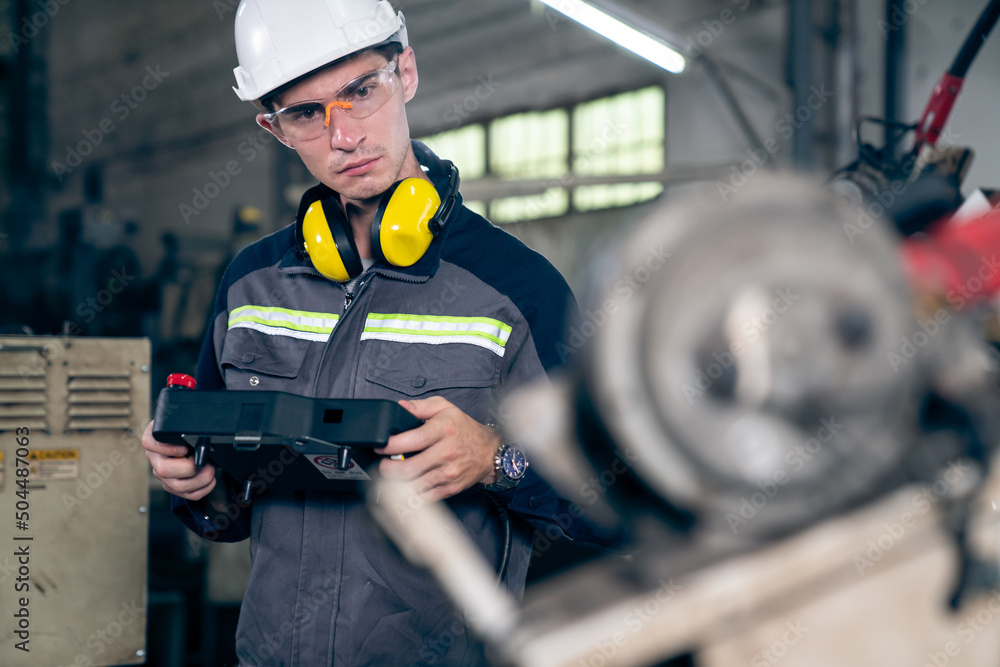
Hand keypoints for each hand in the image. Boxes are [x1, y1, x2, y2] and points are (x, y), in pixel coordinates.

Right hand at [141, 420, 216, 500]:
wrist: (191, 440)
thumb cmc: (186, 430)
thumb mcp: (183, 421)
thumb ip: (186, 421)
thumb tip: (200, 426)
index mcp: (154, 438)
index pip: (149, 442)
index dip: (166, 448)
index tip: (184, 447)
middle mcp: (155, 457)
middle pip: (163, 470)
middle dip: (189, 468)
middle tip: (205, 462)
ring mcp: (163, 474)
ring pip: (176, 485)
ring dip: (199, 480)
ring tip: (210, 471)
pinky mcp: (173, 485)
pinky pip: (186, 494)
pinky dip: (203, 489)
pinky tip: (210, 481)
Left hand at [375, 397, 500, 501]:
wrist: (489, 451)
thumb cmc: (464, 429)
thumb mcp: (445, 408)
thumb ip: (420, 406)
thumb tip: (400, 407)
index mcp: (444, 430)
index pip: (414, 439)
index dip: (392, 445)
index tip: (381, 446)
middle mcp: (447, 452)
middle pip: (409, 468)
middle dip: (388, 468)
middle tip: (384, 464)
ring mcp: (448, 473)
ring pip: (414, 486)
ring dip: (397, 483)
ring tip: (392, 475)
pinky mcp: (450, 488)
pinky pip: (424, 498)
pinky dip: (410, 495)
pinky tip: (405, 486)